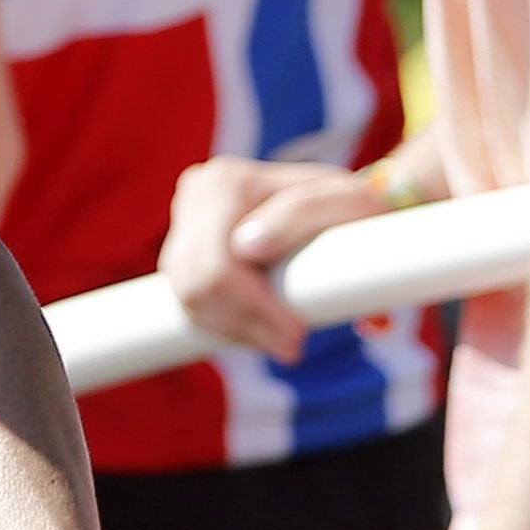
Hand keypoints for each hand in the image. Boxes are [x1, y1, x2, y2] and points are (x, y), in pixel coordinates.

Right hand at [161, 158, 389, 361]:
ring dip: (233, 328)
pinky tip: (255, 325)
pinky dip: (222, 320)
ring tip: (277, 338)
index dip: (255, 308)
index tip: (295, 334)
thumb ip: (301, 211)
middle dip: (244, 325)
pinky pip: (188, 300)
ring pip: (189, 297)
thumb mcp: (345, 200)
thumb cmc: (346, 204)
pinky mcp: (183, 247)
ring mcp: (184, 221)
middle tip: (291, 347)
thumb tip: (244, 247)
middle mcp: (197, 195)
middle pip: (197, 285)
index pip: (219, 264)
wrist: (332, 202)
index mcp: (228, 182)